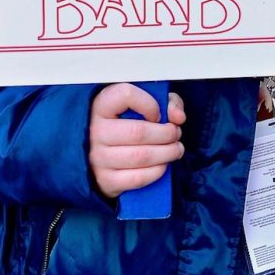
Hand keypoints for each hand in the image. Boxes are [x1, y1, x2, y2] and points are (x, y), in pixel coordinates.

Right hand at [89, 84, 185, 199]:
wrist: (100, 157)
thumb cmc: (127, 126)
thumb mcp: (145, 105)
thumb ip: (167, 103)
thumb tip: (178, 116)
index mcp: (102, 105)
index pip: (126, 95)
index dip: (149, 104)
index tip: (158, 114)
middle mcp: (96, 131)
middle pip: (139, 132)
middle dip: (167, 134)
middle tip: (176, 134)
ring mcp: (98, 157)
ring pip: (141, 156)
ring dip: (167, 153)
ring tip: (175, 149)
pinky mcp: (106, 180)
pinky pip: (138, 178)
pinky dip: (157, 171)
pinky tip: (163, 164)